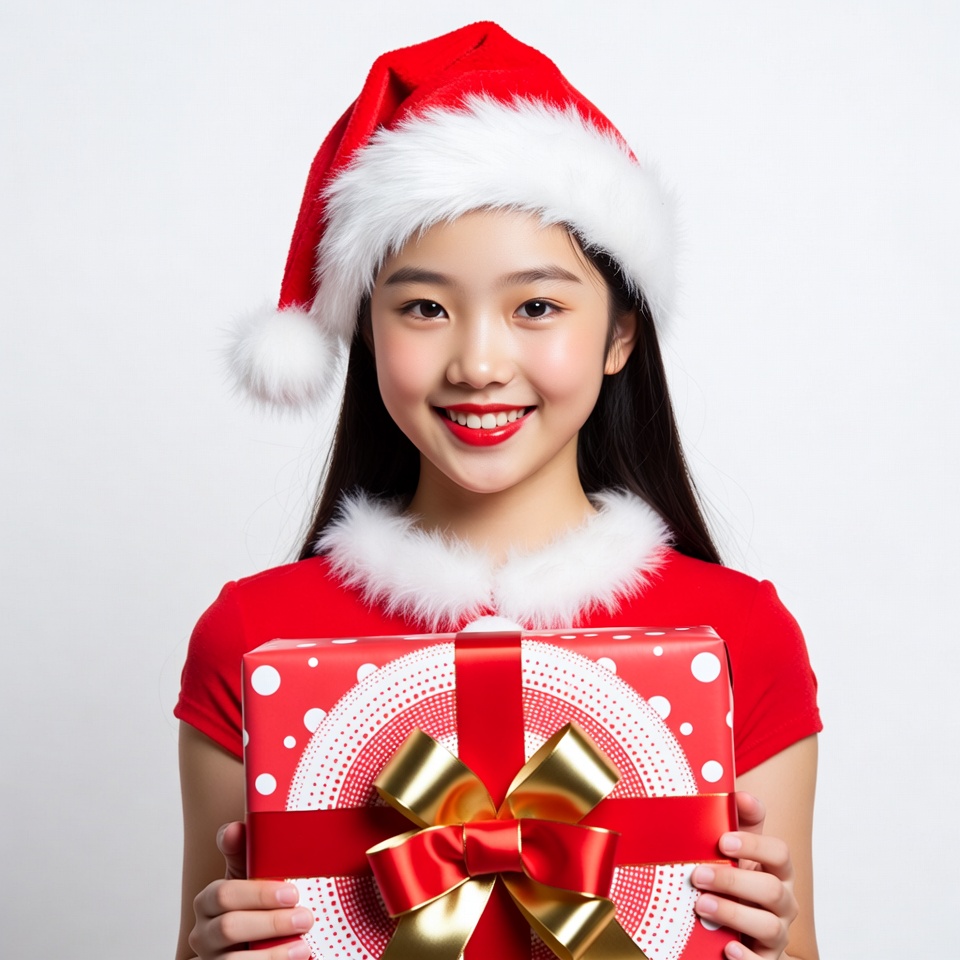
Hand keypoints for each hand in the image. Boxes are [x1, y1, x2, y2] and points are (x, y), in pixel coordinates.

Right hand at [188, 821, 314, 959]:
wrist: (252, 939)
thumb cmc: (253, 903)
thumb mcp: (249, 875)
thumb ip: (243, 851)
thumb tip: (235, 828)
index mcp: (209, 900)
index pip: (224, 894)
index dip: (258, 894)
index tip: (292, 893)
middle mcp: (203, 932)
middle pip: (229, 926)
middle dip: (271, 923)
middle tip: (305, 918)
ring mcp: (211, 958)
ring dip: (271, 954)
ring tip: (303, 947)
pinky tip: (294, 958)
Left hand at [692, 792, 797, 959]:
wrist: (737, 930)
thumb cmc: (736, 884)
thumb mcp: (736, 854)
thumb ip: (739, 822)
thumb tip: (740, 794)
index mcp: (778, 872)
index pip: (779, 853)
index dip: (754, 846)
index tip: (722, 841)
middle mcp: (783, 902)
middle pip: (772, 889)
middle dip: (733, 881)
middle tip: (698, 875)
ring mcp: (777, 933)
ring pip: (768, 925)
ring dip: (734, 914)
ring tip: (701, 906)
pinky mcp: (766, 958)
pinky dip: (746, 957)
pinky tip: (726, 946)